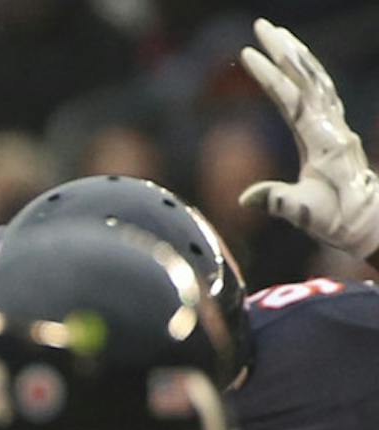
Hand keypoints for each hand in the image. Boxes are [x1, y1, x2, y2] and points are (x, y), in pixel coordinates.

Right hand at [240, 19, 378, 261]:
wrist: (367, 220)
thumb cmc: (335, 219)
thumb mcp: (303, 214)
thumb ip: (276, 201)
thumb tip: (246, 198)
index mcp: (322, 140)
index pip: (291, 98)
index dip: (270, 76)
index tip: (248, 55)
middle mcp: (333, 125)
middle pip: (307, 77)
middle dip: (284, 49)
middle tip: (261, 25)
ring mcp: (337, 126)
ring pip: (317, 79)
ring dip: (298, 55)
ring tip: (278, 36)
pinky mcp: (336, 131)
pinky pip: (322, 93)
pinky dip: (308, 74)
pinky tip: (299, 67)